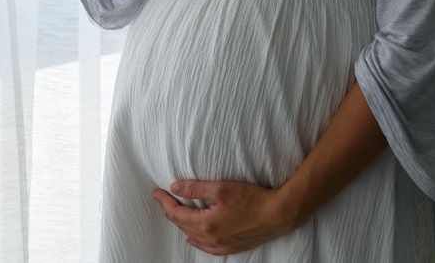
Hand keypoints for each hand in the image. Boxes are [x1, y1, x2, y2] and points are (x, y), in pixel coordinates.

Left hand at [151, 178, 297, 255]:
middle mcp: (211, 238)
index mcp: (206, 223)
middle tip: (163, 200)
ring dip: (182, 225)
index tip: (156, 192)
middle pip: (183, 225)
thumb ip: (195, 188)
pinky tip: (193, 239)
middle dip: (170, 212)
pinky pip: (208, 248)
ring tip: (174, 214)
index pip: (176, 213)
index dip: (164, 202)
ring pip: (193, 237)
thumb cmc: (252, 199)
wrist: (278, 215)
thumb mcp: (221, 188)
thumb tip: (174, 187)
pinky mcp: (232, 247)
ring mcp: (222, 244)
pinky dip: (197, 241)